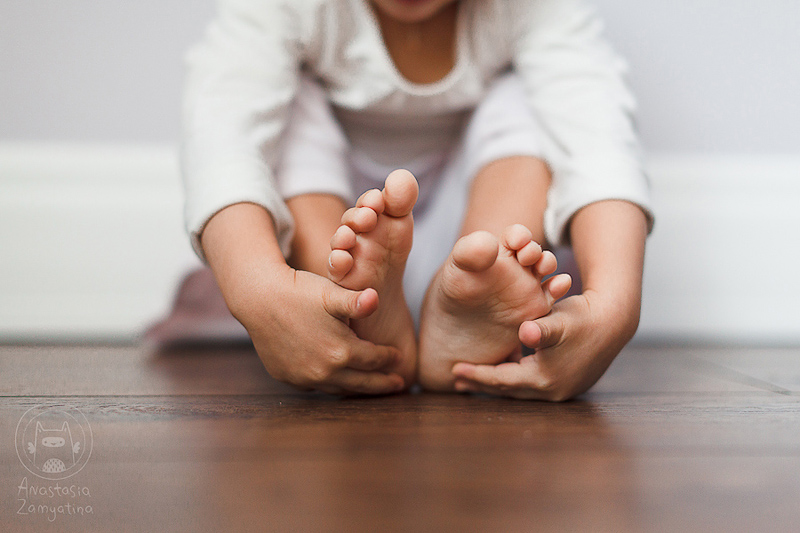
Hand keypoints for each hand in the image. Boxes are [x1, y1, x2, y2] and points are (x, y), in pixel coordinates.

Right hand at [232, 265, 405, 394]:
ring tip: (371, 386)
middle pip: (362, 383)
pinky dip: (331, 384)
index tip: (400, 357)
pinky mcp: (288, 377)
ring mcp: (304, 378)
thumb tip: (376, 299)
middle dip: (383, 384)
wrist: (259, 298)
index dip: (390, 358)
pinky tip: (339, 381)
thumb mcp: (331, 293)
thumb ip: (357, 301)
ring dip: (357, 388)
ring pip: (339, 388)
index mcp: (341, 351)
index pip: (374, 360)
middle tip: (399, 385)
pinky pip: (315, 386)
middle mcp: (323, 371)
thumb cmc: (299, 291)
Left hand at [451, 289, 638, 400]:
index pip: (501, 380)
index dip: (477, 375)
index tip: (453, 370)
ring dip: (496, 384)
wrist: (615, 321)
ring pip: (519, 390)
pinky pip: (531, 386)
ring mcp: (560, 390)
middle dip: (481, 385)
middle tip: (455, 379)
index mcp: (545, 378)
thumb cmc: (583, 316)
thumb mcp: (560, 319)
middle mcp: (551, 391)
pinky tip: (502, 369)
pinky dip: (513, 379)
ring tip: (473, 379)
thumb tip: (525, 332)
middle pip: (507, 390)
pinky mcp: (565, 384)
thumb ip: (540, 328)